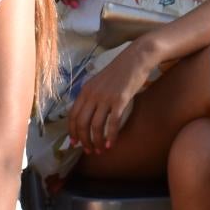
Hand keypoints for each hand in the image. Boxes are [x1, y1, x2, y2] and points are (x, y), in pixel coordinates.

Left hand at [67, 41, 157, 157]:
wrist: (136, 58)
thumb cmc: (119, 72)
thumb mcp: (99, 82)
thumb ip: (91, 96)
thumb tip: (87, 114)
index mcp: (85, 90)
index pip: (72, 115)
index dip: (72, 131)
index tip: (74, 143)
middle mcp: (92, 94)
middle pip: (82, 123)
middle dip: (83, 140)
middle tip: (88, 150)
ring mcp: (105, 97)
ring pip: (95, 126)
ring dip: (96, 141)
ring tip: (100, 150)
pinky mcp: (120, 100)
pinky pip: (112, 123)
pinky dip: (110, 136)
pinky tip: (111, 144)